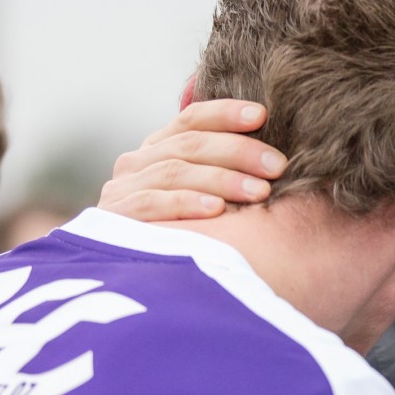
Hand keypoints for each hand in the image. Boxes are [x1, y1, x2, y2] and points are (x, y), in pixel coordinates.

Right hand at [98, 100, 285, 221]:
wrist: (138, 282)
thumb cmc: (189, 234)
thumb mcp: (206, 197)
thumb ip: (228, 172)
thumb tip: (279, 161)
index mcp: (159, 148)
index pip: (193, 119)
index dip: (226, 113)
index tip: (262, 115)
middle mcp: (137, 162)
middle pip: (190, 144)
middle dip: (239, 151)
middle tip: (277, 166)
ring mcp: (122, 188)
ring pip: (175, 171)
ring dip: (222, 179)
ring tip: (259, 191)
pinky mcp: (115, 217)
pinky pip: (153, 203)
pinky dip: (187, 203)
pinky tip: (216, 209)